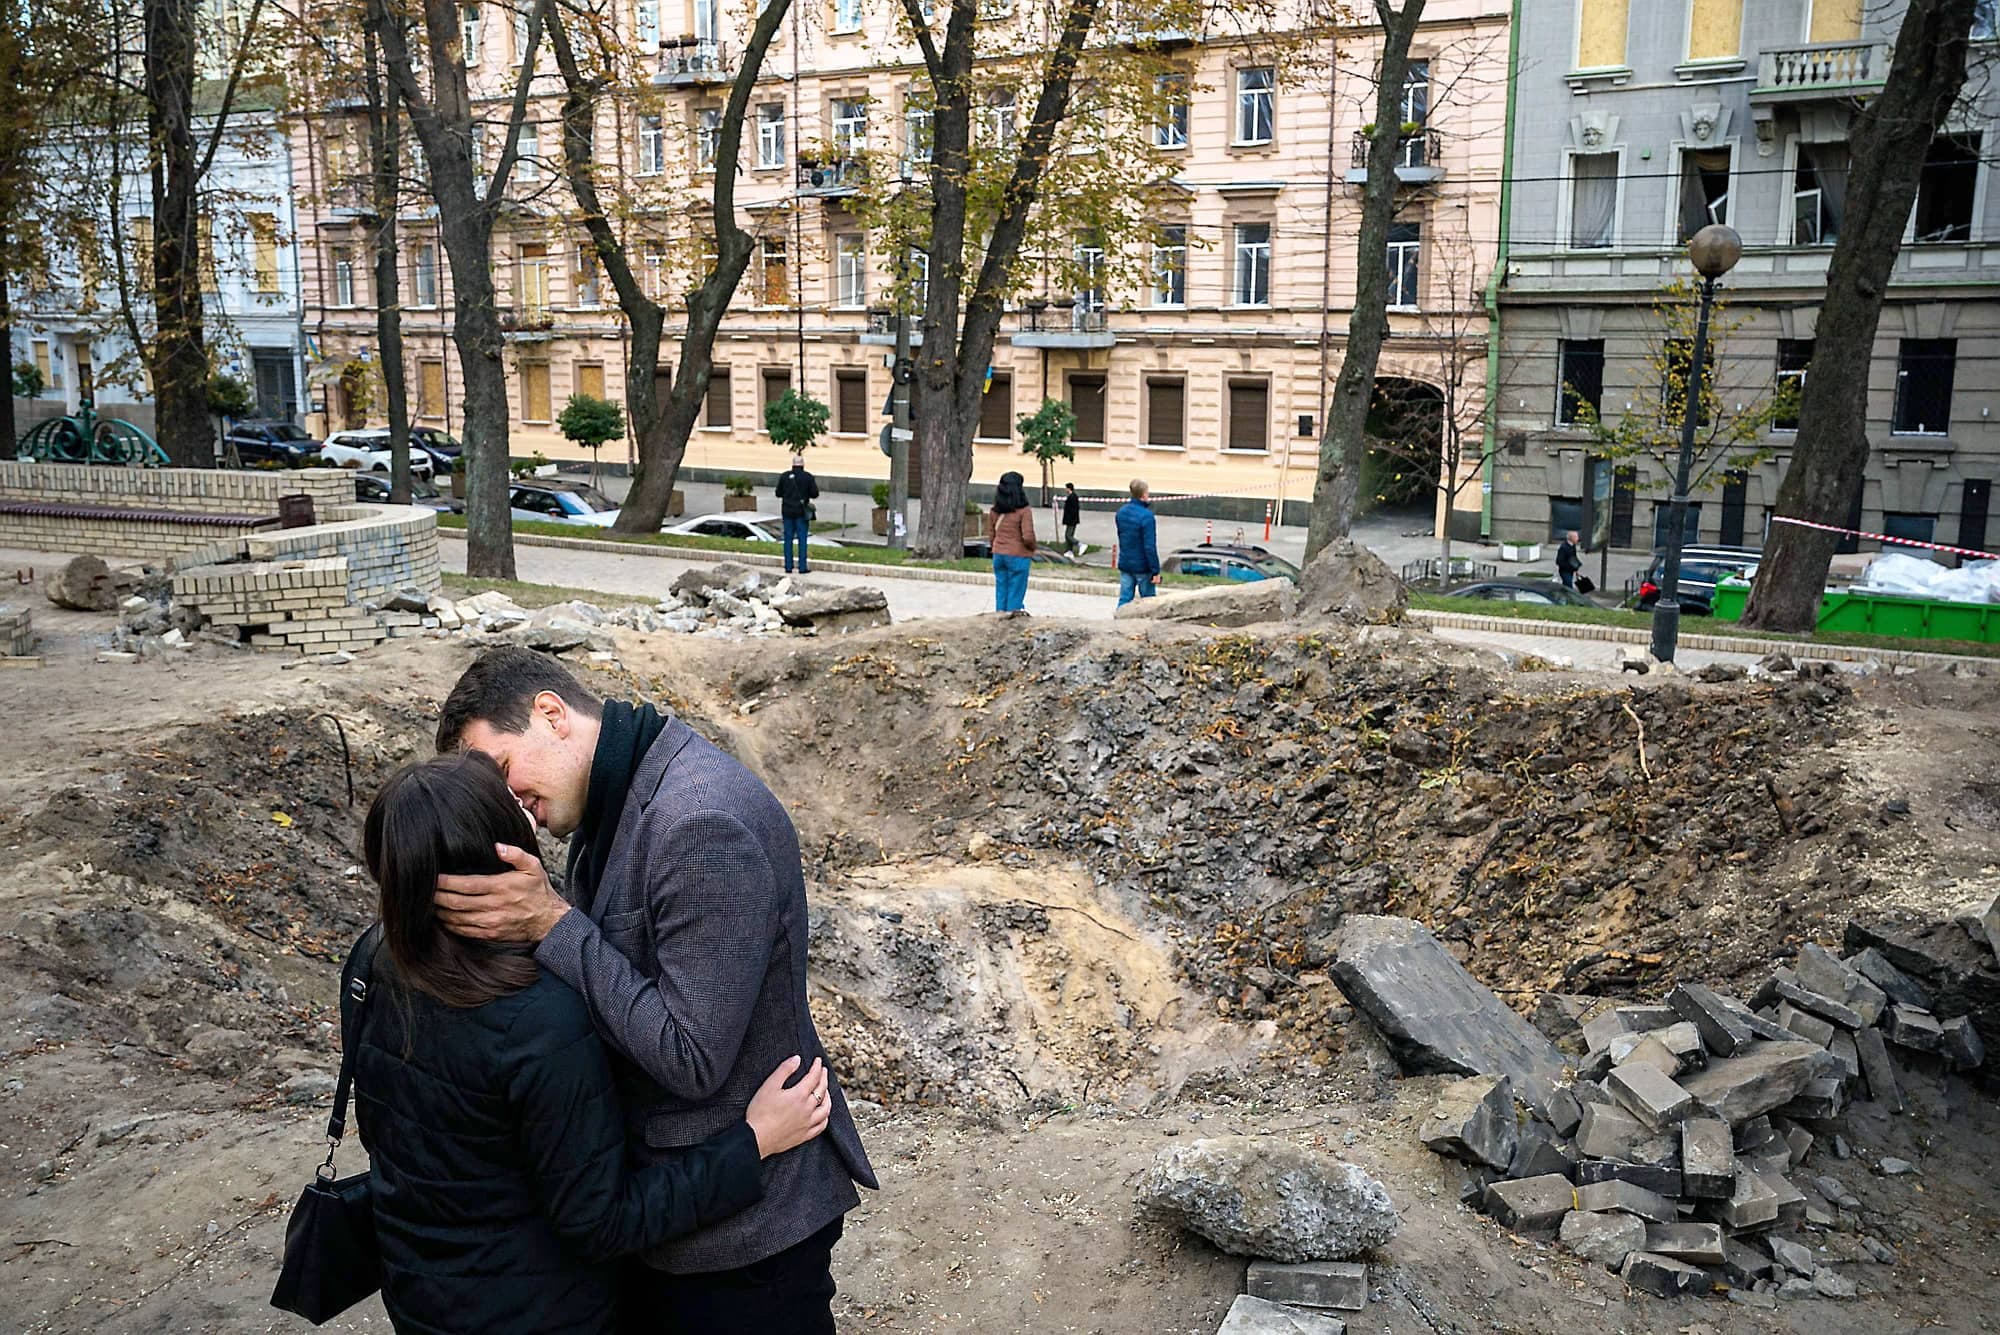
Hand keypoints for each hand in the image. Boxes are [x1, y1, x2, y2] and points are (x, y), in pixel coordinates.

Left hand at [435, 843, 570, 942]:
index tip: (433, 877)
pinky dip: (449, 925)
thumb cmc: (539, 891)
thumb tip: (497, 847)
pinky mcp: (489, 934)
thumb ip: (516, 854)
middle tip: (423, 890)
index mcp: (501, 887)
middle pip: (456, 903)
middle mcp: (493, 906)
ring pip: (456, 919)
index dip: (446, 882)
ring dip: (440, 912)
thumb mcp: (534, 866)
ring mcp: (490, 923)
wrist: (549, 921)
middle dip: (437, 897)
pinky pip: (463, 931)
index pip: (466, 885)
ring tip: (428, 904)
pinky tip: (442, 918)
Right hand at [745, 1056, 830, 1158]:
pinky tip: (823, 1115)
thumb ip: (784, 1070)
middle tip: (823, 1071)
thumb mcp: (769, 1086)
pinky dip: (825, 1118)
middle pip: (822, 1090)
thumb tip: (797, 1059)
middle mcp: (807, 1109)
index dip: (817, 1067)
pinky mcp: (804, 1135)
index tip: (818, 1061)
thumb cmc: (760, 1113)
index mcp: (799, 1095)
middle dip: (824, 1078)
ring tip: (826, 1091)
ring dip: (828, 1097)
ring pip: (825, 1109)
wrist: (756, 1138)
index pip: (814, 1077)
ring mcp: (807, 1123)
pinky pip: (821, 1126)